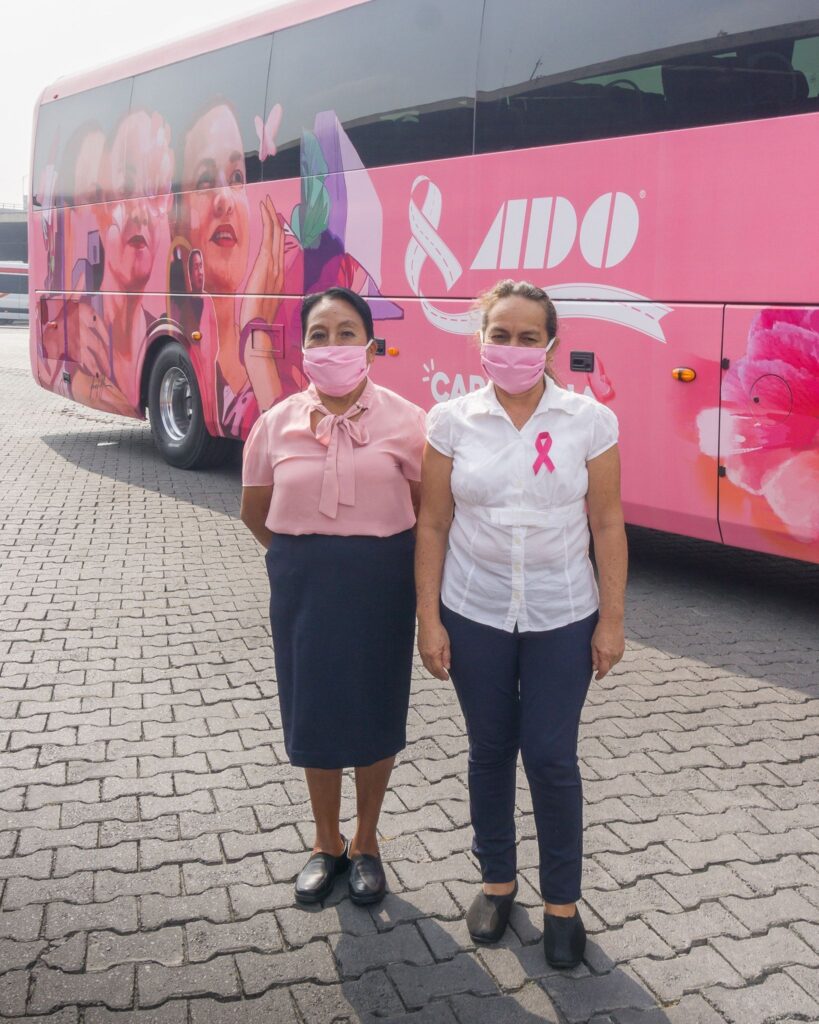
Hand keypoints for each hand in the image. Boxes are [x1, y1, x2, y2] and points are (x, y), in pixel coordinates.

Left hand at [241, 196, 284, 326]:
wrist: (258, 325)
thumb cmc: (256, 319)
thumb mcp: (258, 303)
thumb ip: (259, 294)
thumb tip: (255, 295)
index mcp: (277, 277)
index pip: (278, 249)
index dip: (277, 232)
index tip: (273, 220)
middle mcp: (279, 269)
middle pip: (279, 238)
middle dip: (274, 219)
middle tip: (270, 203)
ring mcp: (274, 265)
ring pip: (276, 234)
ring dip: (271, 215)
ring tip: (267, 201)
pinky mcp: (266, 263)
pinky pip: (269, 237)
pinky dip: (268, 222)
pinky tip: (266, 211)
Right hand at [417, 618, 450, 680]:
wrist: (428, 622)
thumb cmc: (438, 630)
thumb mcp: (446, 644)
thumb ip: (446, 656)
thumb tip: (447, 667)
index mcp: (433, 655)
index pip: (438, 669)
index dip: (442, 675)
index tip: (446, 678)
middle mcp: (426, 655)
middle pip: (431, 669)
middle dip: (437, 675)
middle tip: (443, 678)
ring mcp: (422, 652)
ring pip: (426, 666)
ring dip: (432, 671)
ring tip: (438, 673)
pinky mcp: (420, 648)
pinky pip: (423, 661)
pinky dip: (428, 666)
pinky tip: (431, 665)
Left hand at [591, 618, 623, 680]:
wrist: (612, 621)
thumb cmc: (600, 631)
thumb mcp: (593, 644)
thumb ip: (594, 657)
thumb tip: (594, 668)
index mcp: (605, 655)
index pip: (603, 670)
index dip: (600, 676)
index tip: (597, 678)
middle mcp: (614, 655)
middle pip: (608, 667)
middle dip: (603, 668)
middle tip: (597, 666)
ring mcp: (619, 652)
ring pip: (613, 663)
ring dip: (608, 663)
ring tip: (602, 658)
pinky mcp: (623, 648)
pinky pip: (617, 658)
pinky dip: (613, 659)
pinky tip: (609, 653)